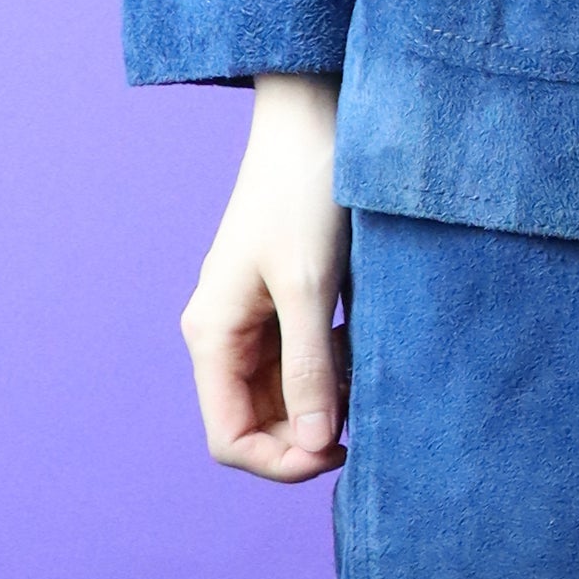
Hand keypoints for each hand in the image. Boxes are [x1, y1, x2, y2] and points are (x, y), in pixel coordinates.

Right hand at [180, 74, 350, 481]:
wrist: (315, 119)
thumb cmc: (304, 192)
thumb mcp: (309, 285)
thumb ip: (309, 368)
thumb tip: (315, 445)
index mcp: (212, 335)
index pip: (229, 438)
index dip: (280, 460)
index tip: (340, 450)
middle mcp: (224, 333)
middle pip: (256, 421)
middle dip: (307, 431)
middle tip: (365, 414)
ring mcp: (253, 316)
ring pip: (283, 393)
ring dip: (324, 398)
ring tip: (366, 372)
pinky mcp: (284, 298)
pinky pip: (302, 358)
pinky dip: (333, 364)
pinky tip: (361, 343)